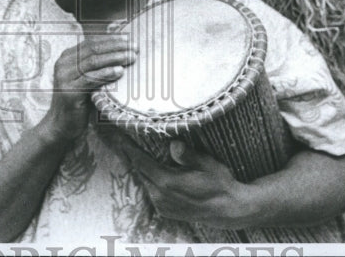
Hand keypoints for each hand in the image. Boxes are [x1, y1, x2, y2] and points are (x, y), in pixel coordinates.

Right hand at [38, 35, 136, 145]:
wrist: (61, 126)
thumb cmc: (80, 102)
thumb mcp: (88, 79)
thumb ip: (98, 65)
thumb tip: (122, 48)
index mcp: (67, 57)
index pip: (91, 42)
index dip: (111, 39)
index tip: (129, 39)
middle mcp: (63, 63)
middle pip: (93, 49)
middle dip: (116, 46)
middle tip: (135, 48)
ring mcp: (64, 77)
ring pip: (93, 61)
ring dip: (115, 57)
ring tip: (132, 57)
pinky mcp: (69, 91)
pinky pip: (90, 78)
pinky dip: (106, 73)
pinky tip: (120, 71)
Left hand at [111, 134, 264, 228]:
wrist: (228, 210)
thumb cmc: (219, 183)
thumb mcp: (207, 164)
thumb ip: (188, 154)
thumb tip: (173, 144)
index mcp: (167, 183)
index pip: (140, 161)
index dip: (127, 147)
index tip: (115, 134)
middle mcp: (160, 196)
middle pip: (138, 170)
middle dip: (129, 154)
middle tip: (118, 136)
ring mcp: (161, 205)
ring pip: (143, 180)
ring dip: (138, 165)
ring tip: (130, 148)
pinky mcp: (165, 210)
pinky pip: (150, 189)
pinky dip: (147, 177)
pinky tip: (148, 166)